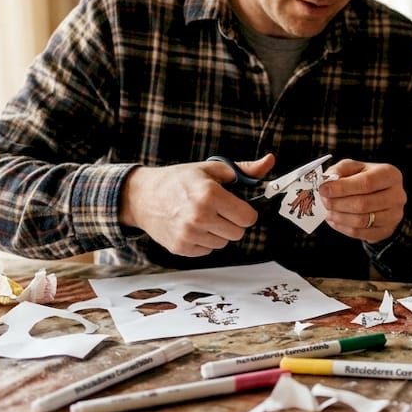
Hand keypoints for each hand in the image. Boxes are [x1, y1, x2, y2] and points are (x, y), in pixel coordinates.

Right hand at [120, 154, 274, 256]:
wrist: (143, 196)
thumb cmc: (178, 180)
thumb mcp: (211, 169)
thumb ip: (244, 169)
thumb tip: (269, 161)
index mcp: (210, 195)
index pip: (248, 218)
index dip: (245, 212)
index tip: (236, 206)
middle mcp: (200, 217)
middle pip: (238, 233)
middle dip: (233, 222)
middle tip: (219, 210)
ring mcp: (189, 234)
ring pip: (223, 243)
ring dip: (218, 232)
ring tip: (203, 217)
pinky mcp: (181, 248)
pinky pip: (208, 250)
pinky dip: (204, 241)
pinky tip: (193, 226)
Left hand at [318, 160, 404, 242]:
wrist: (382, 196)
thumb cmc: (365, 179)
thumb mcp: (354, 167)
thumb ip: (340, 170)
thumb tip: (326, 182)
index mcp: (390, 175)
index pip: (366, 183)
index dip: (342, 188)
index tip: (323, 189)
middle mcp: (397, 196)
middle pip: (363, 204)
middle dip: (338, 203)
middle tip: (324, 201)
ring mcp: (394, 216)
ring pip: (361, 221)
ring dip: (339, 217)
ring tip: (328, 211)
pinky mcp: (387, 230)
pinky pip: (360, 233)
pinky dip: (343, 228)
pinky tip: (335, 220)